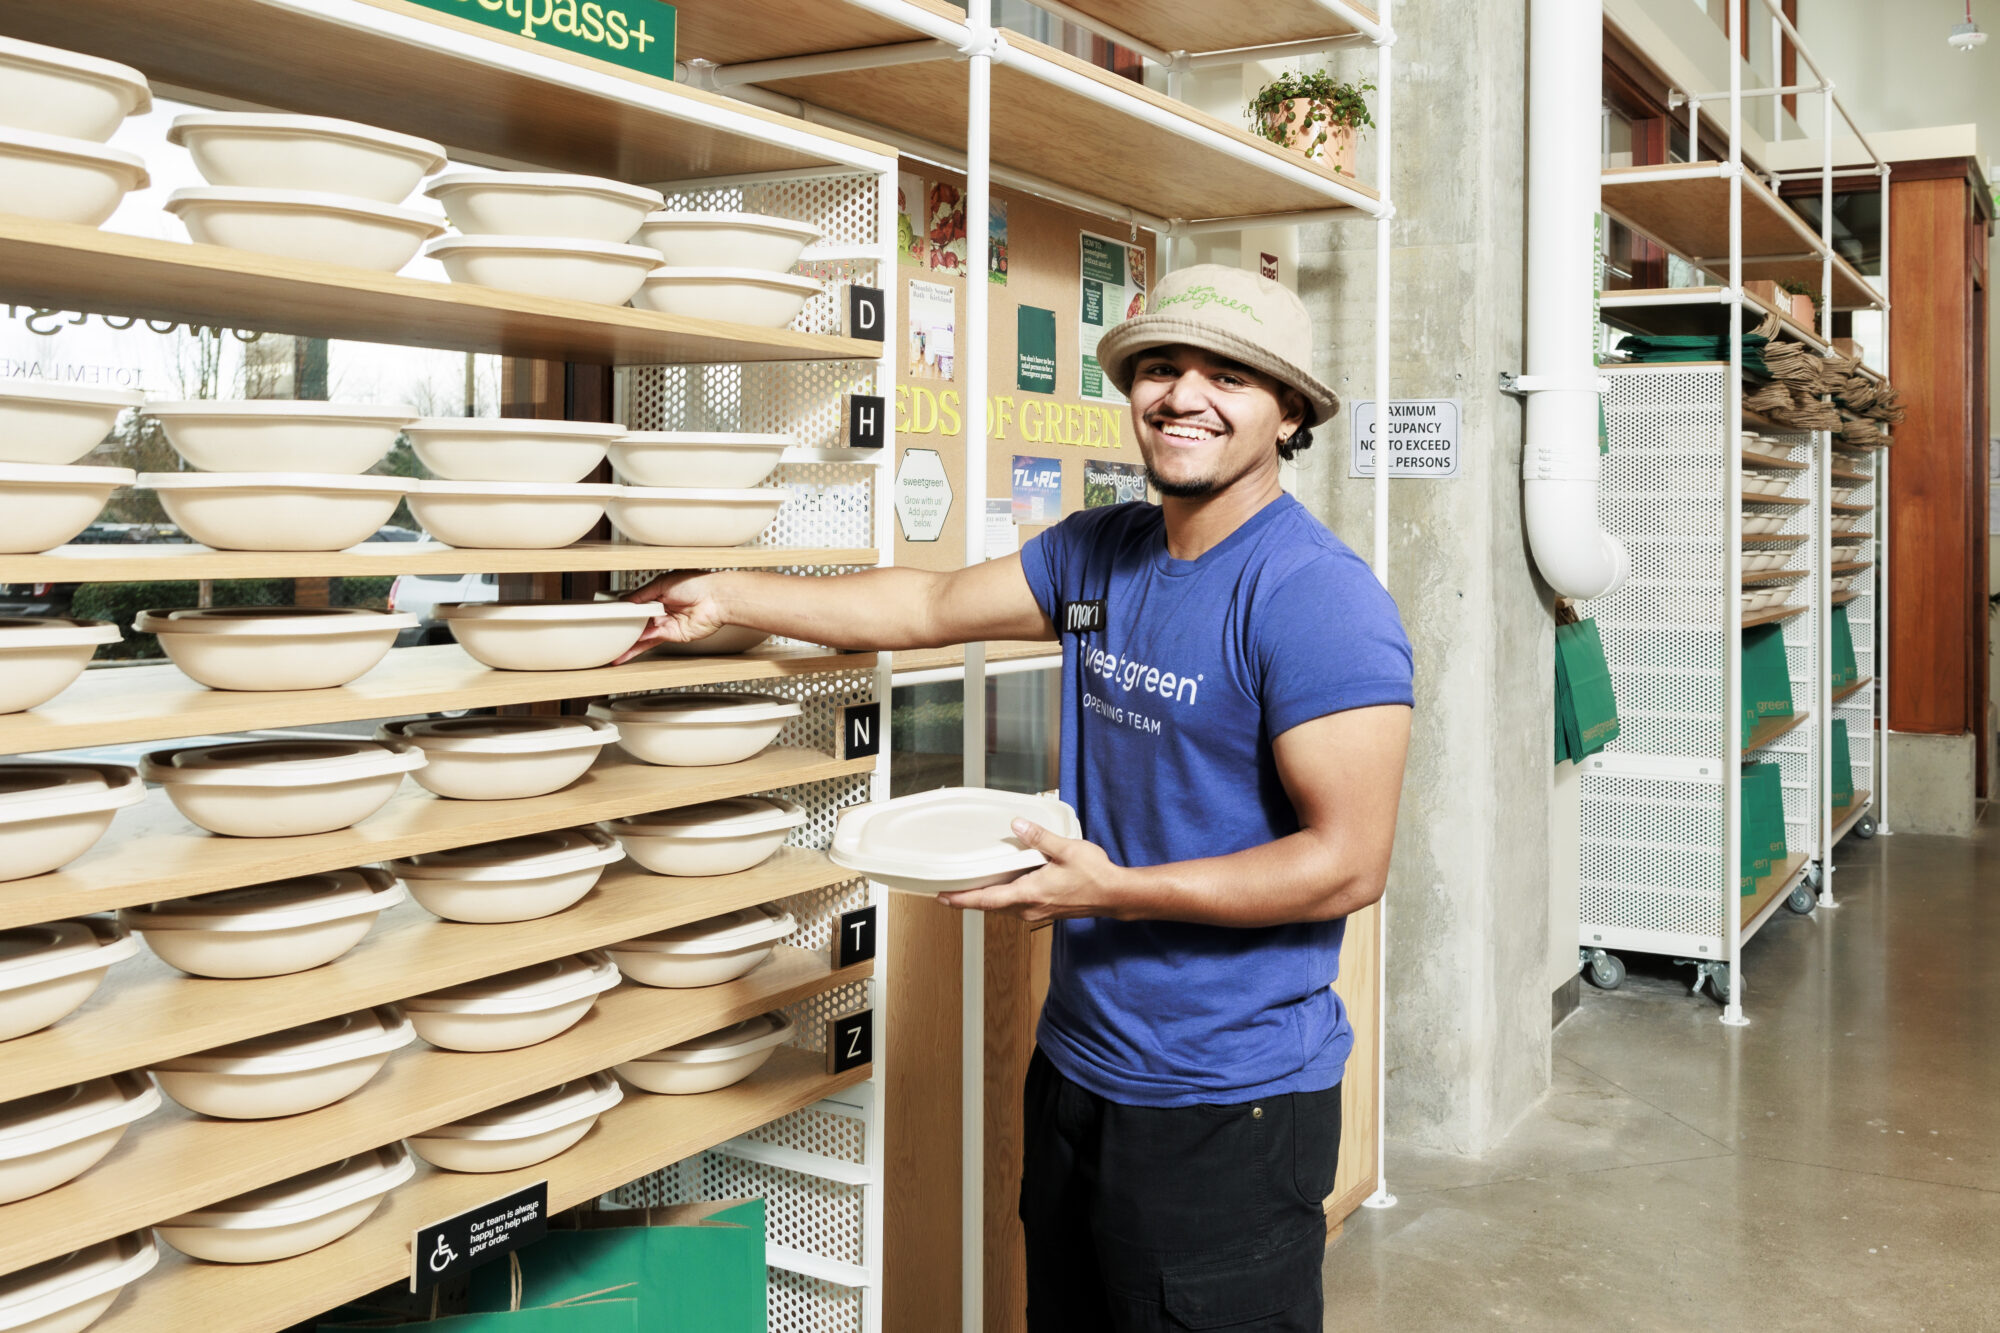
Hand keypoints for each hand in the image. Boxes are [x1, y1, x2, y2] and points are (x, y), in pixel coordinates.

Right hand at [612, 572, 727, 663]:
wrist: (716, 599)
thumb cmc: (696, 584)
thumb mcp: (662, 583)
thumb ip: (642, 594)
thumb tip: (626, 600)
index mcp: (659, 594)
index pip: (636, 605)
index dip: (625, 611)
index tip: (610, 616)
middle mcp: (662, 610)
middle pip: (638, 621)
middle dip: (624, 628)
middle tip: (608, 632)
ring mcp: (667, 623)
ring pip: (643, 634)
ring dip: (629, 641)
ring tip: (613, 647)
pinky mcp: (673, 635)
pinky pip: (653, 640)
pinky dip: (640, 644)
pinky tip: (629, 646)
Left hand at [938, 818, 1127, 922]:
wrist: (1114, 894)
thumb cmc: (1094, 876)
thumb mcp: (1066, 849)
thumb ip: (1039, 837)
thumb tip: (1017, 825)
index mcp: (1030, 893)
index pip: (987, 900)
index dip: (962, 899)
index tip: (942, 897)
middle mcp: (1029, 907)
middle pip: (990, 906)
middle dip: (968, 899)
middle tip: (946, 891)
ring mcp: (1036, 911)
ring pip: (1002, 907)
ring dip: (984, 898)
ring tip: (967, 887)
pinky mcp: (1044, 909)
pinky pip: (1015, 906)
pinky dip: (1001, 897)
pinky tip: (1000, 886)